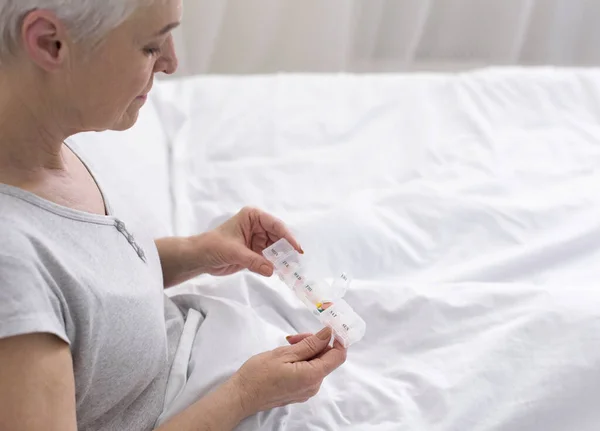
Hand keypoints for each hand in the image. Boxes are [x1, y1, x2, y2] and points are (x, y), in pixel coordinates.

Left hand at [194, 207, 302, 276]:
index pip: (275, 225)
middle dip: (286, 250)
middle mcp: (258, 226)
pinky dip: (275, 265)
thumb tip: (271, 270)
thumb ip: (254, 261)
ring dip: (282, 259)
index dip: (288, 237)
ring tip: (291, 270)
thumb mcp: (234, 252)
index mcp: (253, 217)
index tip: (297, 249)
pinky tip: (282, 272)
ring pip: (276, 249)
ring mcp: (257, 240)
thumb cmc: (213, 246)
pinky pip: (269, 258)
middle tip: (296, 263)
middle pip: (278, 237)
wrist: (199, 258)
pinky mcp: (255, 252)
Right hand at [230, 327, 346, 415]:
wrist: (242, 396)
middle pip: (326, 358)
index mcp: (313, 376)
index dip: (336, 339)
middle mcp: (314, 386)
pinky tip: (286, 357)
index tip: (326, 328)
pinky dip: (301, 360)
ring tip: (287, 346)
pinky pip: (308, 371)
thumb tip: (329, 333)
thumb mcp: (284, 353)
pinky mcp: (299, 392)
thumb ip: (310, 345)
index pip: (338, 356)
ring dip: (306, 350)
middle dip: (314, 343)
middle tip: (294, 338)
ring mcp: (307, 391)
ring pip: (316, 363)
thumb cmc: (259, 374)